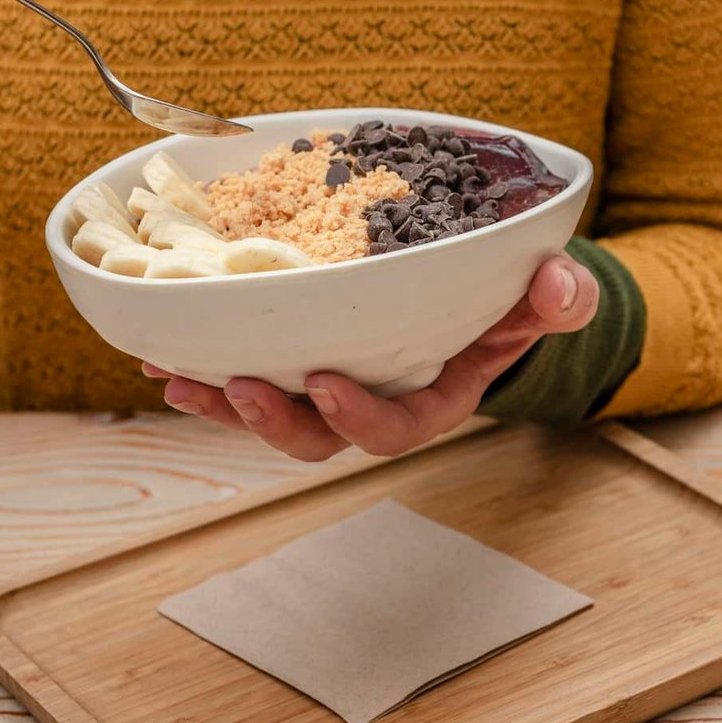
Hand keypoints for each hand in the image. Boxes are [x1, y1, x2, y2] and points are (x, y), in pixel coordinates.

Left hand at [148, 254, 600, 460]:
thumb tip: (559, 286)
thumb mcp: (549, 296)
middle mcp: (371, 403)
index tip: (327, 383)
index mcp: (430, 401)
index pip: (392, 430)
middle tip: (236, 385)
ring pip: (268, 413)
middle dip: (271, 420)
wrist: (481, 287)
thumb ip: (561, 297)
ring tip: (177, 378)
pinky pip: (244, 373)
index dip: (357, 417)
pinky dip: (202, 366)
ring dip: (219, 403)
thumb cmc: (515, 298)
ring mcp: (328, 385)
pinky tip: (160, 353)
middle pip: (315, 436)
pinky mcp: (295, 357)